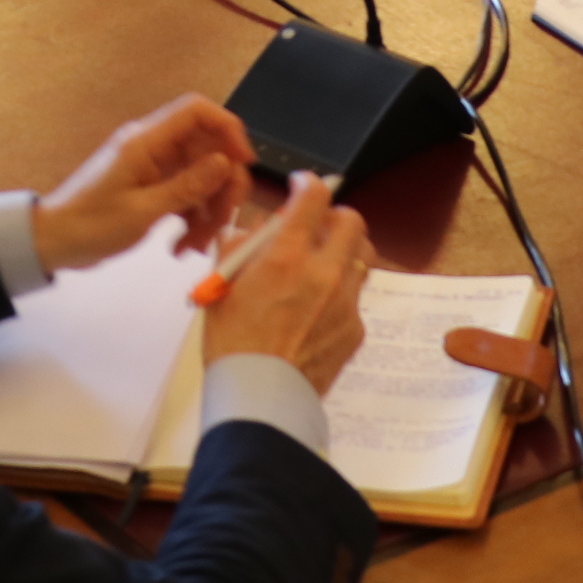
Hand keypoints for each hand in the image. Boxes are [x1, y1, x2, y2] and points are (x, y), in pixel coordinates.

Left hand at [34, 95, 254, 271]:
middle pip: (209, 150)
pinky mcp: (155, 189)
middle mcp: (155, 149)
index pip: (196, 111)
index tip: (243, 163)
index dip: (227, 128)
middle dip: (222, 187)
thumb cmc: (90, 224)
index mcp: (147, 142)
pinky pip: (189, 197)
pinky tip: (182, 246)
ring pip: (203, 178)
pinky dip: (193, 221)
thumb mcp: (142, 210)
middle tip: (221, 221)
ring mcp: (156, 169)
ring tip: (193, 245)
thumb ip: (187, 186)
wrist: (55, 243)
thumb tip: (225, 162)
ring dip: (208, 212)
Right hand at [197, 173, 372, 390]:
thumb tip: (257, 231)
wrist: (259, 398)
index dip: (309, 184)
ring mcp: (345, 302)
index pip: (314, 198)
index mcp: (286, 257)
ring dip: (341, 254)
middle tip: (316, 228)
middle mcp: (323, 273)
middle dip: (334, 217)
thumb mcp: (223, 287)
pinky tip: (316, 311)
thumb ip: (241, 248)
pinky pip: (355, 297)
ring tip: (318, 269)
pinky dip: (339, 294)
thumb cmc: (233, 344)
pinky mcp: (355, 328)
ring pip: (360, 257)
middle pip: (351, 221)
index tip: (302, 186)